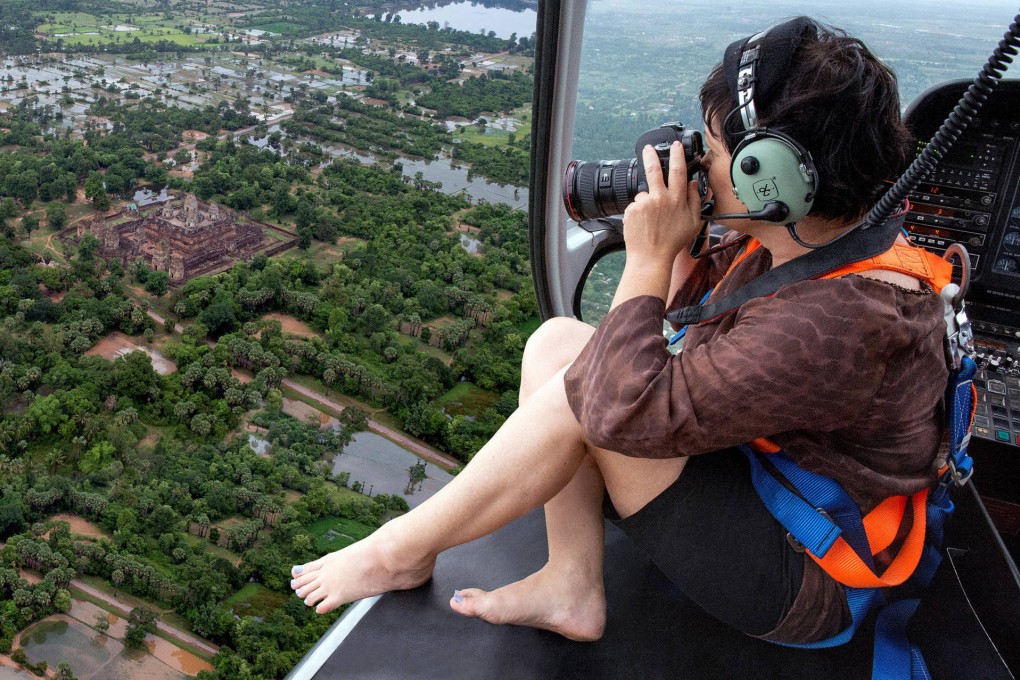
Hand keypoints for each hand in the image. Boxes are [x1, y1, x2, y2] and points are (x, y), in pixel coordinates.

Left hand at [622, 142, 702, 269]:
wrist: (651, 258)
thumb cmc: (672, 243)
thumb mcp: (694, 223)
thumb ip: (695, 201)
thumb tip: (692, 184)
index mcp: (677, 199)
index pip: (678, 170)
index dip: (677, 155)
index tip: (675, 145)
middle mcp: (660, 198)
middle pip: (654, 169)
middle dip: (651, 155)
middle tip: (648, 148)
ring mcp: (644, 203)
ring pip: (644, 194)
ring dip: (647, 202)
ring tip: (650, 220)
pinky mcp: (631, 210)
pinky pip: (635, 206)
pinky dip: (638, 213)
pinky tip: (643, 224)